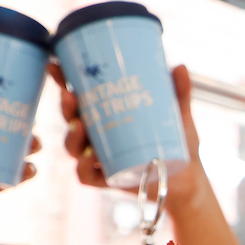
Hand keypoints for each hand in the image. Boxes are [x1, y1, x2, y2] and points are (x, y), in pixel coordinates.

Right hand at [47, 62, 207, 212]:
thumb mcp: (179, 114)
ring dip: (72, 135)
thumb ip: (179, 92)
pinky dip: (83, 167)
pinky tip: (89, 159)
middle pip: (71, 118)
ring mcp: (99, 158)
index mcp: (107, 113)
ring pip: (73, 146)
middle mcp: (98, 135)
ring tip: (80, 125)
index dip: (63, 80)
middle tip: (71, 95)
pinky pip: (86, 175)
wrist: (189, 180)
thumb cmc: (180, 143)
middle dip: (66, 107)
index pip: (80, 94)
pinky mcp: (106, 179)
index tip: (55, 65)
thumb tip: (181, 66)